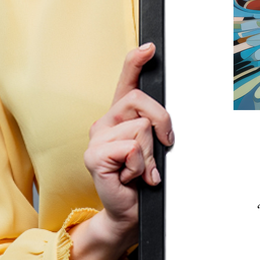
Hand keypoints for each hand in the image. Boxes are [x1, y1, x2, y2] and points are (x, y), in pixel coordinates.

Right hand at [69, 43, 173, 259]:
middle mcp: (105, 122)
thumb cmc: (142, 179)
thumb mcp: (154, 147)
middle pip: (141, 101)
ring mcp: (96, 138)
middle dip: (162, 123)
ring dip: (150, 154)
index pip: (126, 81)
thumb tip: (165, 120)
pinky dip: (140, 166)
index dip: (136, 61)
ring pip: (141, 128)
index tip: (150, 47)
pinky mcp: (94, 156)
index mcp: (120, 116)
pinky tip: (131, 177)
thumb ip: (155, 127)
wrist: (129, 212)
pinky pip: (131, 148)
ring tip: (141, 170)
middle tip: (163, 147)